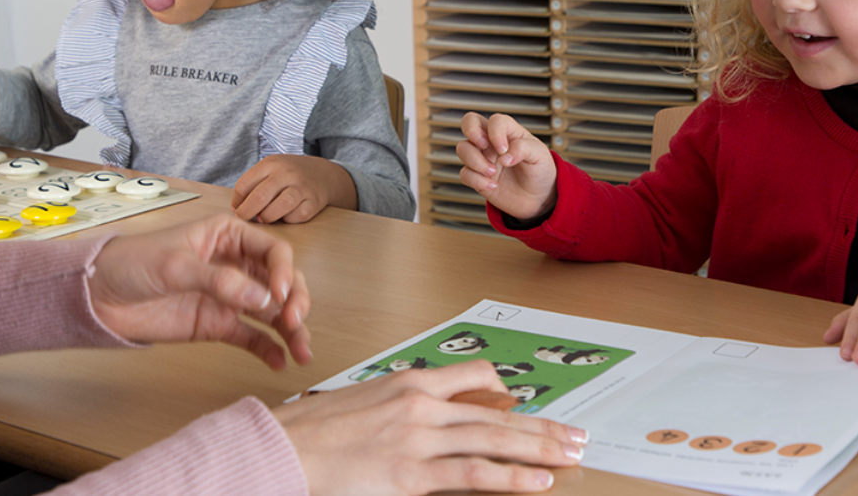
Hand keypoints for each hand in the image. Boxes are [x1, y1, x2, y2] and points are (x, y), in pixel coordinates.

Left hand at [88, 213, 311, 369]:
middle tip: (293, 322)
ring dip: (290, 330)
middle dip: (294, 302)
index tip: (282, 294)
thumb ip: (219, 281)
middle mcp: (235, 265)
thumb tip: (260, 296)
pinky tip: (280, 362)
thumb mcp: (175, 265)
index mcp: (228, 236)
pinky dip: (268, 349)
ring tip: (302, 351)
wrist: (99, 297)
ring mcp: (229, 296)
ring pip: (272, 312)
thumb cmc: (132, 263)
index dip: (284, 272)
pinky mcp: (218, 324)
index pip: (272, 251)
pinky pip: (252, 337)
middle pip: (281, 282)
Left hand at [232, 154, 357, 223]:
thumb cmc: (290, 174)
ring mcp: (301, 188)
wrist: (323, 174)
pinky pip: (294, 218)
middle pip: (259, 197)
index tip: (238, 208)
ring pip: (276, 209)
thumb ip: (253, 184)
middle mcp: (286, 174)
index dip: (238, 201)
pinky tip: (285, 215)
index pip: (244, 185)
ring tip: (265, 217)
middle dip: (247, 213)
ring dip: (266, 217)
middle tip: (246, 217)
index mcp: (271, 164)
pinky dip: (287, 220)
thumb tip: (237, 207)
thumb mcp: (271, 169)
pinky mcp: (313, 203)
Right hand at [274, 361, 585, 495]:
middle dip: (542, 425)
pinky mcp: (412, 473)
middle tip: (575, 433)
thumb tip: (430, 415)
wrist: (282, 447)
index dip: (506, 393)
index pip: (474, 376)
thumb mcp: (364, 402)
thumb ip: (402, 405)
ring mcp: (419, 438)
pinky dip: (511, 479)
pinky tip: (537, 482)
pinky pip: (475, 475)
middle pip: (497, 413)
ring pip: (495, 441)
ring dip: (540, 449)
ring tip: (570, 455)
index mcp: (409, 382)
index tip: (527, 406)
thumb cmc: (314, 431)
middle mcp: (421, 404)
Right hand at [456, 112, 557, 219]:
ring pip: (462, 148)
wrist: (538, 198)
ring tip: (493, 173)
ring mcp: (483, 158)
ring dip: (475, 161)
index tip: (504, 149)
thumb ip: (523, 149)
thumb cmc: (539, 171)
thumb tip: (504, 156)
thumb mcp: (539, 155)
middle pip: (469, 122)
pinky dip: (476, 180)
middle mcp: (492, 142)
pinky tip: (493, 186)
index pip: (495, 121)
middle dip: (471, 131)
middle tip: (484, 146)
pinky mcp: (478, 176)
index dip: (496, 133)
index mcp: (509, 132)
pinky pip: (465, 174)